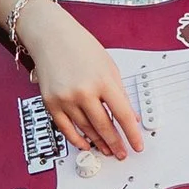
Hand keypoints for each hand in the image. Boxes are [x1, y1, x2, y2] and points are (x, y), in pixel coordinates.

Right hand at [18, 4, 145, 159]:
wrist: (51, 36)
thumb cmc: (80, 47)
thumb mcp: (109, 66)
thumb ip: (120, 93)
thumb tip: (129, 115)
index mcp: (103, 80)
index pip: (122, 114)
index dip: (132, 134)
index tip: (137, 145)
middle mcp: (83, 91)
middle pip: (104, 126)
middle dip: (115, 142)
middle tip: (122, 152)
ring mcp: (65, 99)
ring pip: (86, 130)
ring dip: (98, 142)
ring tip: (108, 149)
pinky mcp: (51, 103)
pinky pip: (65, 129)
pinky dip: (76, 140)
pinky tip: (85, 144)